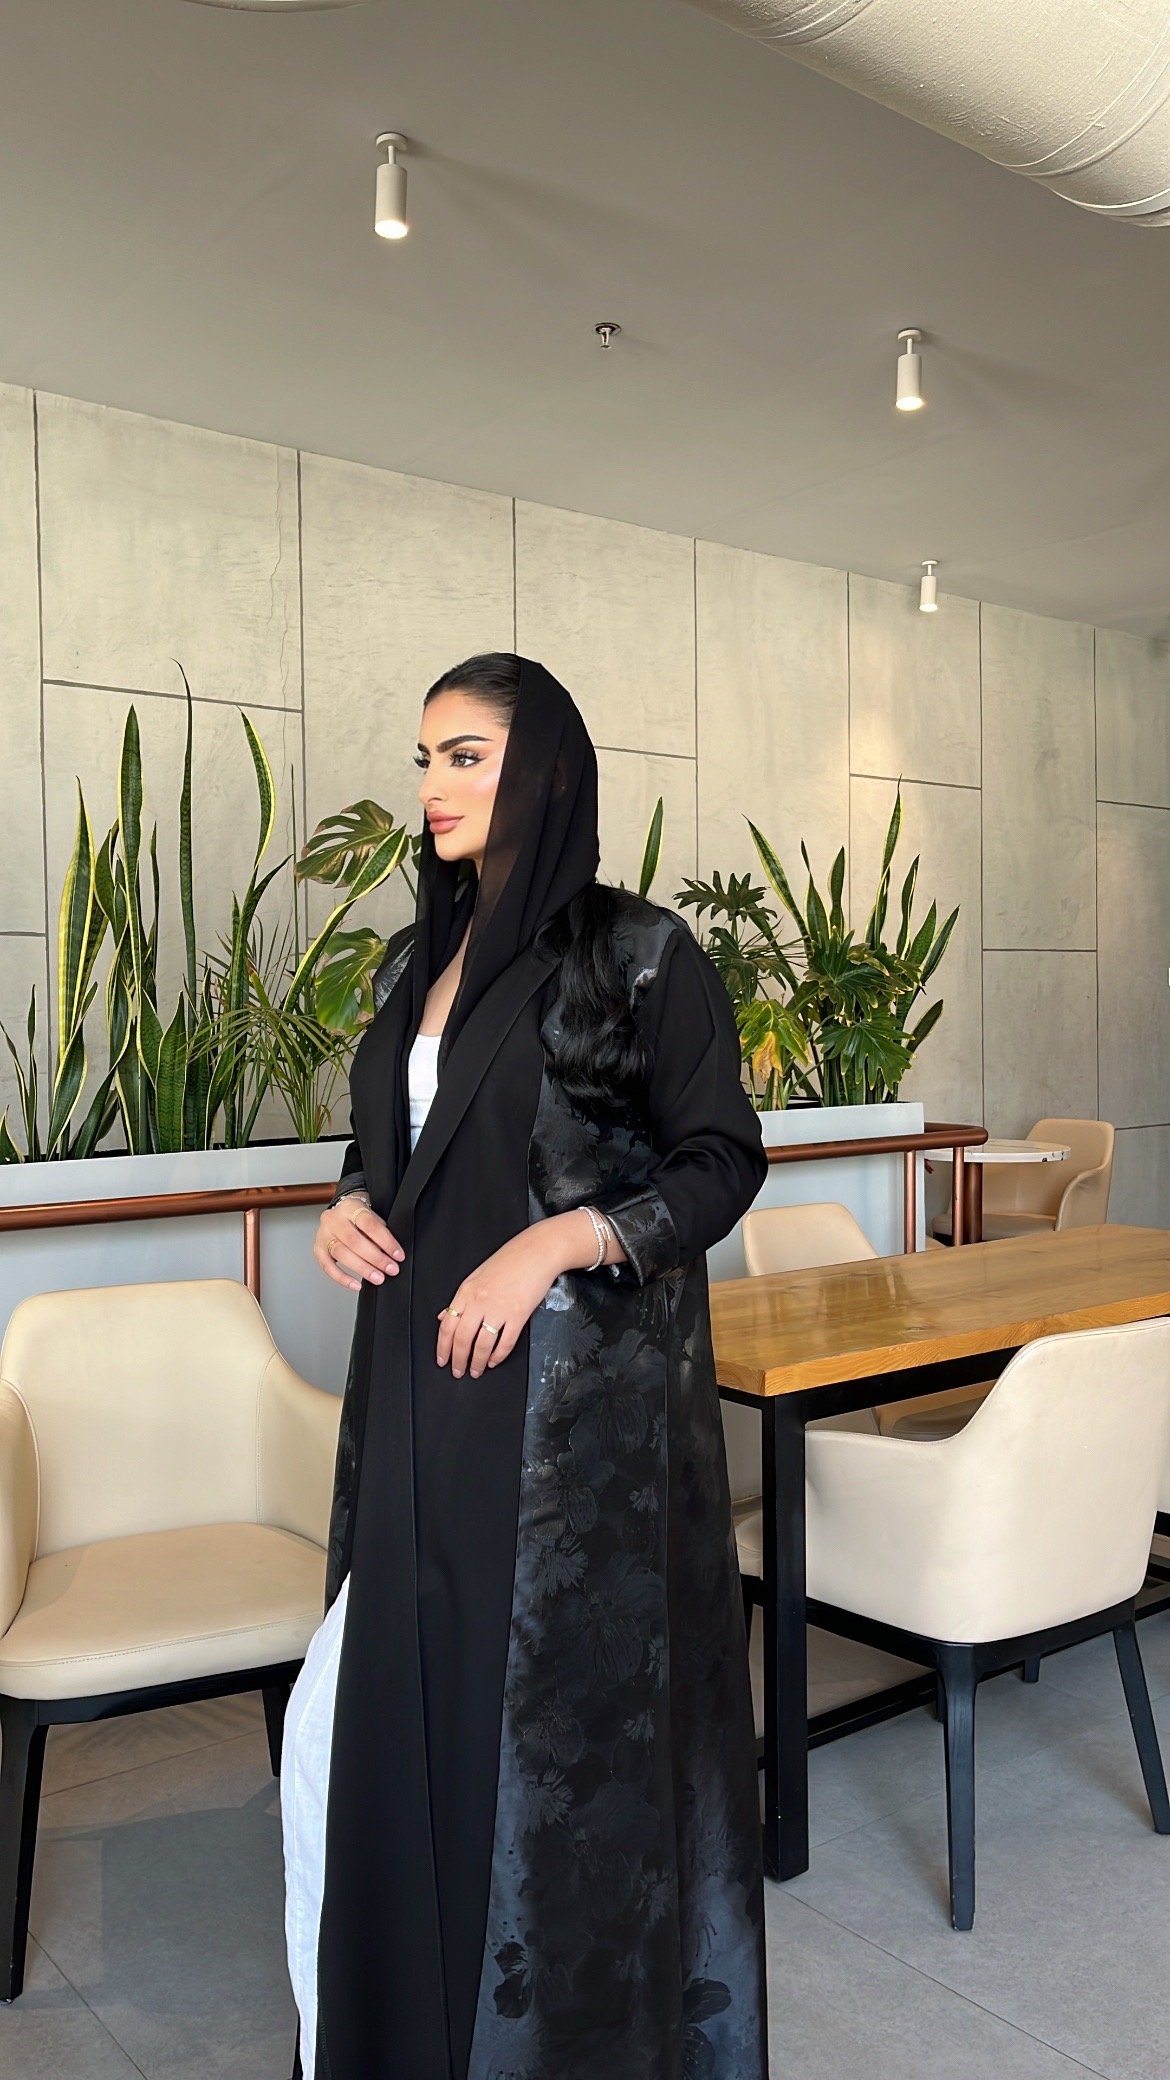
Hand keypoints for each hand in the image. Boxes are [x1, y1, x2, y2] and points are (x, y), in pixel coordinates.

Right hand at [314, 1194, 404, 1292]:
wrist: (341, 1212)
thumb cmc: (360, 1216)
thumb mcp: (372, 1216)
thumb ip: (380, 1231)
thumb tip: (392, 1254)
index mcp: (350, 1207)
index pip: (369, 1224)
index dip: (386, 1241)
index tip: (398, 1255)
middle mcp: (333, 1219)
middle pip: (354, 1241)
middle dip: (375, 1258)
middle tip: (390, 1269)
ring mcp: (323, 1234)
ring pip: (341, 1253)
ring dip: (362, 1269)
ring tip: (378, 1278)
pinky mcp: (317, 1248)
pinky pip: (327, 1267)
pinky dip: (342, 1278)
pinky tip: (356, 1284)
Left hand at [436, 1225, 567, 1377]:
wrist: (538, 1251)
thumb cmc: (511, 1260)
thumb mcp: (478, 1275)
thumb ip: (462, 1299)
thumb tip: (444, 1316)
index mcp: (467, 1291)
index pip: (447, 1325)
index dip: (442, 1347)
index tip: (442, 1359)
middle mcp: (480, 1301)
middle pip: (462, 1339)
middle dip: (458, 1360)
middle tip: (457, 1371)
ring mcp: (499, 1308)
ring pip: (482, 1344)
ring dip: (477, 1362)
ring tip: (476, 1370)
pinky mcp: (519, 1314)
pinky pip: (505, 1342)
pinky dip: (499, 1355)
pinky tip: (495, 1360)